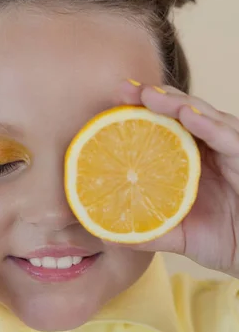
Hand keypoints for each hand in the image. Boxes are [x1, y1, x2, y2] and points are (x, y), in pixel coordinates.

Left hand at [111, 80, 238, 276]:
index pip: (167, 124)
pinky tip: (188, 116)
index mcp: (194, 158)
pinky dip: (210, 126)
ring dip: (177, 104)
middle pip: (183, 112)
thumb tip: (106, 233)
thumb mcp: (178, 235)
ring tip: (149, 96)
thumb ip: (146, 230)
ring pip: (206, 117)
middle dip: (153, 97)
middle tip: (123, 89)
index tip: (115, 98)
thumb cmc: (225, 242)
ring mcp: (231, 151)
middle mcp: (213, 149)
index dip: (143, 108)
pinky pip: (230, 139)